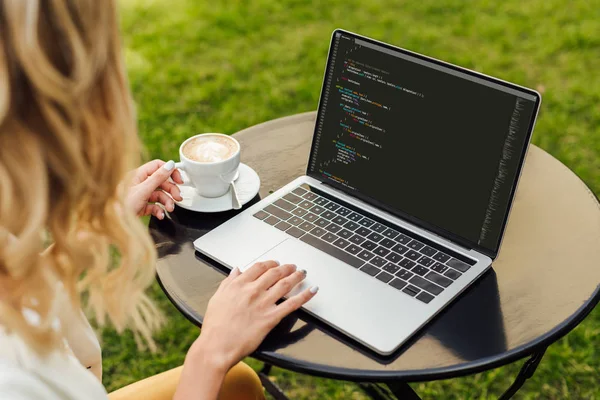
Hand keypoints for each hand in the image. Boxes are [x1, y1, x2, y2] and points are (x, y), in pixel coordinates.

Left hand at [126, 159, 183, 218]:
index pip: (158, 166)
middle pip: (161, 182)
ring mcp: (141, 194)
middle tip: (178, 198)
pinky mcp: (141, 206)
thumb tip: (170, 164)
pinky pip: (154, 205)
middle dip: (171, 190)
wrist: (114, 223)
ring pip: (159, 194)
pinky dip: (160, 210)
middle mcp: (140, 183)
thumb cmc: (122, 205)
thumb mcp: (143, 190)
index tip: (179, 180)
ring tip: (170, 209)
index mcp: (138, 175)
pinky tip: (161, 215)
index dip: (170, 172)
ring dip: (167, 202)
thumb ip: (158, 177)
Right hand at [193, 261, 317, 370]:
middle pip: (274, 273)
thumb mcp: (217, 298)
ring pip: (285, 284)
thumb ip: (228, 282)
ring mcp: (263, 303)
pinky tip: (312, 290)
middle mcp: (253, 290)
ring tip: (302, 273)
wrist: (217, 347)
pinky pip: (292, 304)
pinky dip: (305, 295)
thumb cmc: (215, 327)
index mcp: (239, 284)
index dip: (270, 264)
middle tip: (292, 267)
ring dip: (296, 276)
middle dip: (286, 268)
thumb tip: (236, 270)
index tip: (275, 264)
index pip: (259, 267)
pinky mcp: (271, 318)